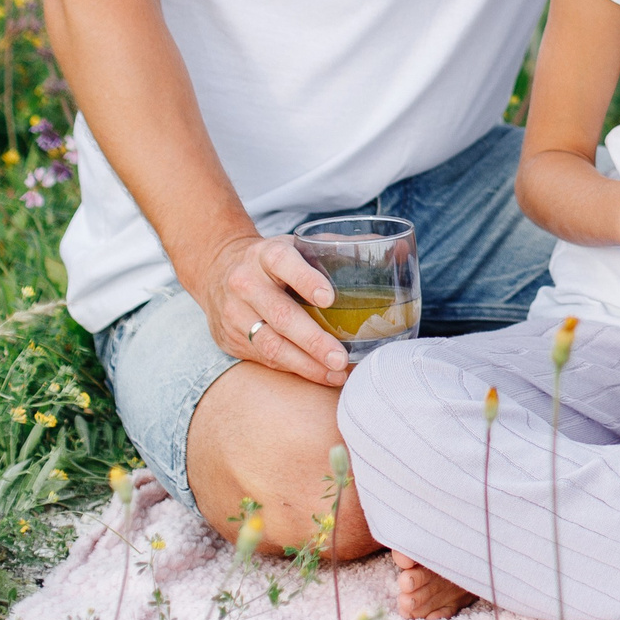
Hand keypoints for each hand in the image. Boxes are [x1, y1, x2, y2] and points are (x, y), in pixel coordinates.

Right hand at [203, 234, 350, 387]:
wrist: (218, 269)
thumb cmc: (275, 261)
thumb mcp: (300, 245)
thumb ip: (343, 248)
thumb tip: (401, 250)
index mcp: (266, 254)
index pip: (284, 263)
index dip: (306, 280)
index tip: (329, 298)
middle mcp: (246, 282)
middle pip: (280, 314)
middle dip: (312, 339)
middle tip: (340, 357)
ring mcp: (234, 313)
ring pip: (270, 344)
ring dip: (305, 363)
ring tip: (334, 373)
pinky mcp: (230, 339)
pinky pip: (263, 358)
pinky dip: (293, 369)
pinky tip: (318, 375)